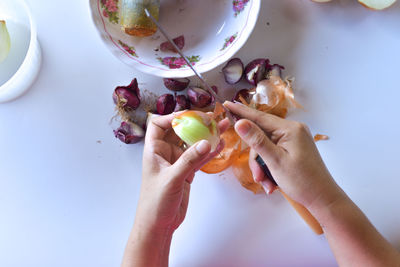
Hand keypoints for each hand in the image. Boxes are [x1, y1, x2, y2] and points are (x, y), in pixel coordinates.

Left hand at [122, 113, 228, 266]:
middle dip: (194, 123)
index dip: (172, 117)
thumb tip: (205, 142)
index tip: (189, 115)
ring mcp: (177, 162)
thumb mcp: (172, 179)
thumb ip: (189, 160)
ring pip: (192, 144)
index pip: (158, 125)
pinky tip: (221, 144)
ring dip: (205, 136)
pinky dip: (209, 151)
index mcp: (153, 150)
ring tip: (221, 126)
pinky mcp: (186, 172)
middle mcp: (164, 153)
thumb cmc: (155, 203)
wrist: (158, 224)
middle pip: (179, 131)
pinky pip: (199, 157)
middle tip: (210, 118)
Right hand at [224, 101, 343, 209]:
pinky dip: (270, 168)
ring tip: (267, 183)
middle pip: (261, 137)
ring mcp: (293, 140)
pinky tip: (273, 183)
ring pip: (265, 149)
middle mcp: (292, 131)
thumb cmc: (303, 181)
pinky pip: (273, 154)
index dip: (240, 112)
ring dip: (263, 167)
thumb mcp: (276, 161)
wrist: (323, 198)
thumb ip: (257, 140)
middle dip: (257, 159)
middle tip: (258, 177)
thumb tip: (240, 122)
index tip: (226, 104)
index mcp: (290, 129)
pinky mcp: (293, 149)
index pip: (259, 117)